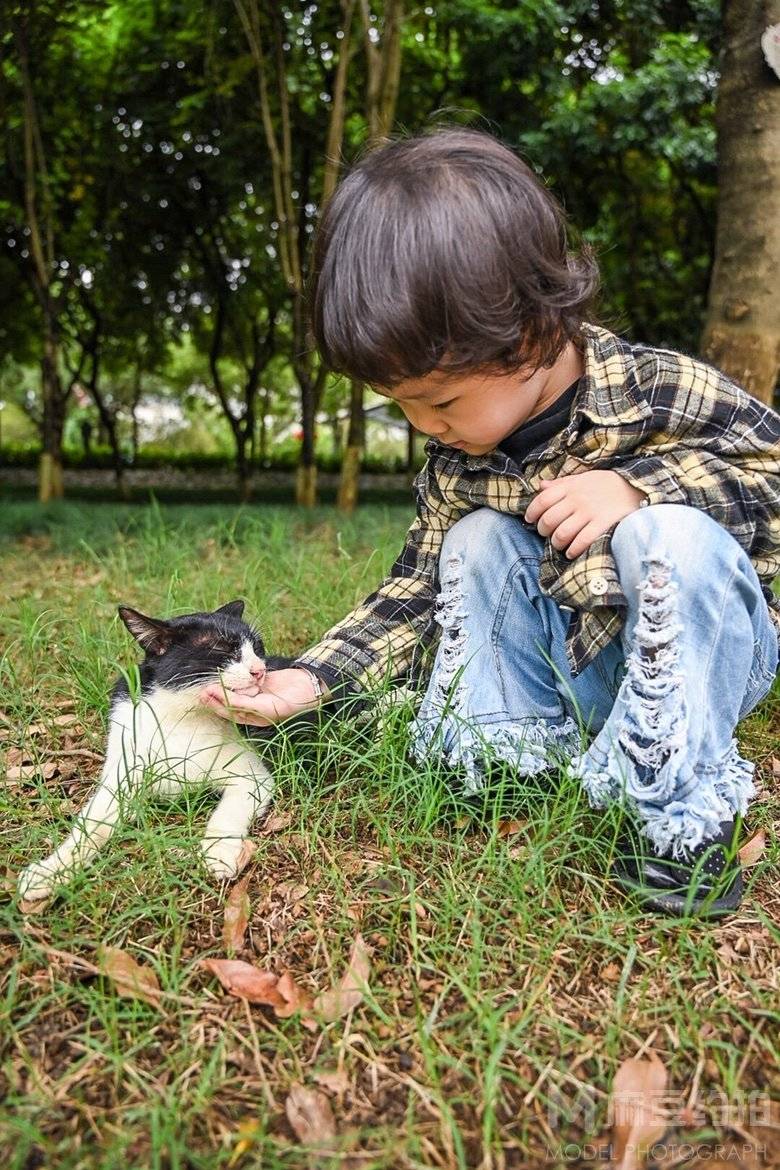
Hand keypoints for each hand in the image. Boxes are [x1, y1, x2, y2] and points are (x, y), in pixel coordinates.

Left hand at [200, 667, 323, 727]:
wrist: (309, 686)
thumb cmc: (290, 703)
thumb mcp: (266, 708)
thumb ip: (245, 705)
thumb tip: (225, 701)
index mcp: (254, 718)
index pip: (231, 712)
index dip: (217, 704)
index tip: (206, 694)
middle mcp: (253, 707)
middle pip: (230, 702)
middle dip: (216, 696)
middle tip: (203, 689)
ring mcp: (257, 694)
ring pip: (237, 690)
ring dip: (226, 686)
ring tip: (212, 680)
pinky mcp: (262, 682)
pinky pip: (247, 680)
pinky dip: (241, 677)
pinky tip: (233, 673)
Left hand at [524, 469, 646, 559]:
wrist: (638, 488)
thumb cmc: (608, 485)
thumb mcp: (584, 478)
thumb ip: (561, 483)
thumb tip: (540, 486)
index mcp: (571, 487)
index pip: (542, 500)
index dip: (532, 512)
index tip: (530, 520)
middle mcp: (578, 499)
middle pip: (548, 520)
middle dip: (543, 531)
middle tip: (547, 534)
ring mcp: (590, 513)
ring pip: (561, 534)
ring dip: (557, 543)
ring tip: (560, 544)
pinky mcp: (602, 525)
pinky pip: (580, 542)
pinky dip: (572, 550)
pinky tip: (572, 551)